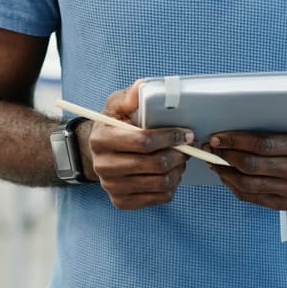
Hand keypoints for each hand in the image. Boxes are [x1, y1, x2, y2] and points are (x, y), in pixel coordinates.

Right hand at [82, 80, 193, 208]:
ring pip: (160, 183)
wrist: (99, 151)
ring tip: (179, 159)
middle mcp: (103, 166)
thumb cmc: (113, 125)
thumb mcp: (117, 106)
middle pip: (155, 164)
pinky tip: (170, 173)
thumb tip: (141, 86)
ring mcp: (111, 186)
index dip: (170, 137)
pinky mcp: (121, 202)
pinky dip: (171, 186)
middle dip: (178, 154)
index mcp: (101, 139)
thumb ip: (130, 97)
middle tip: (187, 148)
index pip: (144, 141)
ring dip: (177, 171)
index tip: (186, 134)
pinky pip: (158, 198)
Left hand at [207, 101, 286, 209]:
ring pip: (251, 185)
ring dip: (226, 173)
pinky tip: (226, 175)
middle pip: (255, 167)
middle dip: (226, 156)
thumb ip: (285, 101)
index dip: (237, 141)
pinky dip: (236, 187)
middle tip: (209, 147)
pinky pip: (255, 198)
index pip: (265, 145)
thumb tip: (248, 94)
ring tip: (212, 161)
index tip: (217, 136)